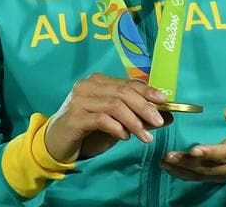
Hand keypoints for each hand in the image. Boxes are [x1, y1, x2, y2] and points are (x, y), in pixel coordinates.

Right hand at [44, 73, 169, 162]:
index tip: (165, 101)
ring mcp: (78, 100)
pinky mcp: (73, 117)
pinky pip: (101, 119)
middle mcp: (86, 86)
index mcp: (98, 82)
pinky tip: (124, 137)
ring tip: (145, 137)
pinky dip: (117, 128)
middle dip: (144, 107)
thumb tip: (168, 115)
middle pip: (122, 92)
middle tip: (159, 123)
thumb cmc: (89, 131)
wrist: (58, 143)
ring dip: (134, 122)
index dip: (148, 91)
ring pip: (114, 105)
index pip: (127, 83)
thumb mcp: (118, 123)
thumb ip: (139, 117)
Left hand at [162, 103, 225, 181]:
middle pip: (210, 167)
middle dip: (189, 162)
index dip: (211, 153)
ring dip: (183, 169)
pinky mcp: (217, 175)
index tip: (194, 150)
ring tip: (164, 162)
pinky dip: (184, 174)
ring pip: (203, 174)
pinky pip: (200, 178)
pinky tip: (169, 168)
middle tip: (169, 156)